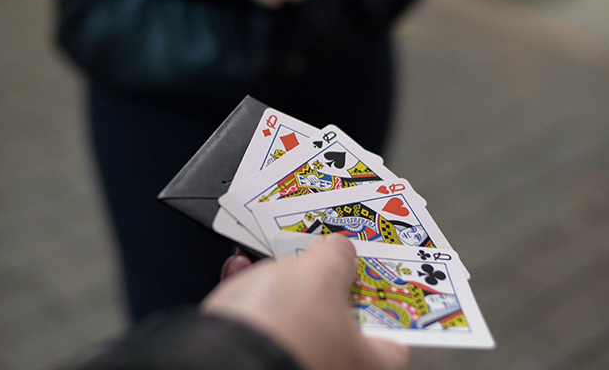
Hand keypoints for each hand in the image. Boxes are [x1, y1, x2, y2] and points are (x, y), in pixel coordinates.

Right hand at [202, 235, 409, 369]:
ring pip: (294, 321)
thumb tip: (339, 250)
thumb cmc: (281, 331)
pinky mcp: (253, 360)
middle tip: (325, 256)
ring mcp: (292, 366)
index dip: (387, 304)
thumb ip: (336, 258)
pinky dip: (251, 299)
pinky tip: (240, 272)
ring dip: (281, 284)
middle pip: (339, 321)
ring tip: (271, 256)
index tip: (378, 276)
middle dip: (325, 285)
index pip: (394, 338)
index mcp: (365, 363)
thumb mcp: (319, 274)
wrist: (213, 356)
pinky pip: (260, 326)